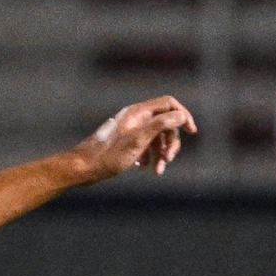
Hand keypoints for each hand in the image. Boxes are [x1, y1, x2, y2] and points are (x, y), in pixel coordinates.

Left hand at [63, 97, 196, 182]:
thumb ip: (160, 125)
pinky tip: (143, 168)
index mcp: (138, 112)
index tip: (191, 132)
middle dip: (171, 143)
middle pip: (165, 124)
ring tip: (157, 171)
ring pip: (157, 138)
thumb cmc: (108, 155)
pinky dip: (150, 157)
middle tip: (168, 159)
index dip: (183, 115)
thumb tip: (181, 115)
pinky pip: (146, 146)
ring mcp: (131, 130)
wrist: (84, 167)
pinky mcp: (127, 143)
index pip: (169, 104)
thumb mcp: (138, 140)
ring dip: (161, 154)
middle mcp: (136, 118)